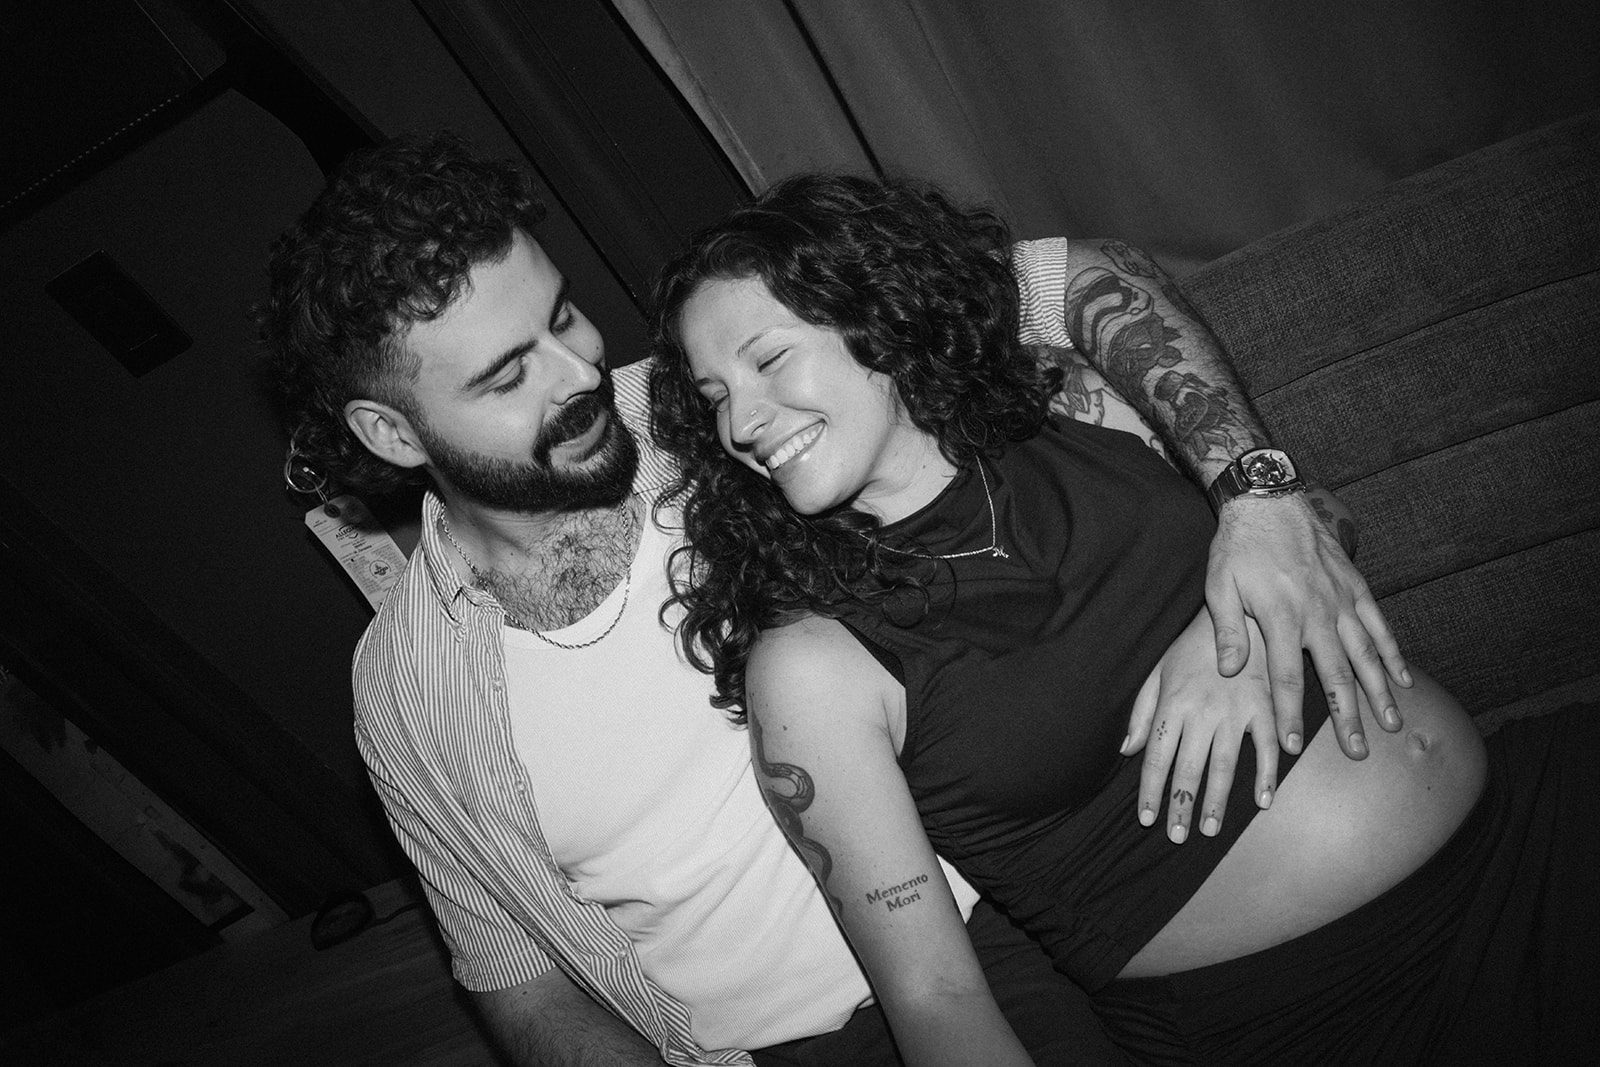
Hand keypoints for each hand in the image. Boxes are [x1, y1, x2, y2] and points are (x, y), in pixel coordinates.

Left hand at [1123, 608, 1277, 842]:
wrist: (1240, 613)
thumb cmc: (1193, 645)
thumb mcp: (1159, 670)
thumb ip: (1142, 711)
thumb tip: (1127, 750)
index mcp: (1172, 703)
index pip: (1156, 756)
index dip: (1151, 790)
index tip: (1147, 819)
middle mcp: (1201, 712)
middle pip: (1187, 768)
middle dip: (1180, 805)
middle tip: (1177, 836)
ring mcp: (1236, 711)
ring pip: (1224, 765)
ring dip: (1216, 800)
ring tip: (1208, 830)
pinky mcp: (1266, 707)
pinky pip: (1267, 747)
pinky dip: (1267, 775)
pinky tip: (1262, 801)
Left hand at [1206, 489, 1410, 760]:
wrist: (1267, 501)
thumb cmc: (1237, 548)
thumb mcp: (1218, 586)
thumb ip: (1226, 630)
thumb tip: (1228, 672)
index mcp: (1280, 617)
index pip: (1285, 678)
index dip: (1290, 714)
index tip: (1293, 747)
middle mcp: (1317, 612)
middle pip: (1335, 675)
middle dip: (1346, 717)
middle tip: (1356, 752)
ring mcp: (1341, 600)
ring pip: (1366, 655)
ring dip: (1379, 693)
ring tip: (1392, 725)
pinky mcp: (1355, 587)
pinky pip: (1380, 625)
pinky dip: (1393, 653)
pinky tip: (1404, 680)